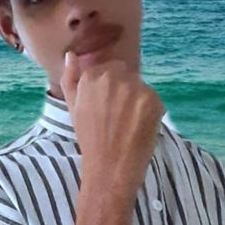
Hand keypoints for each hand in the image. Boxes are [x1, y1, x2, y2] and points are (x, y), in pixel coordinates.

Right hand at [59, 50, 164, 195]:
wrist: (109, 169)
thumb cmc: (90, 140)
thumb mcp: (72, 108)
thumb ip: (70, 79)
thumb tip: (71, 55)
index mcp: (92, 77)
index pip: (111, 70)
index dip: (112, 90)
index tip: (109, 109)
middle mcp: (113, 78)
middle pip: (128, 76)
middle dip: (126, 92)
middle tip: (120, 118)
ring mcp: (134, 88)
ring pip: (142, 88)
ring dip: (139, 102)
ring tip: (129, 125)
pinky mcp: (152, 100)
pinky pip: (154, 100)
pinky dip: (151, 113)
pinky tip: (139, 129)